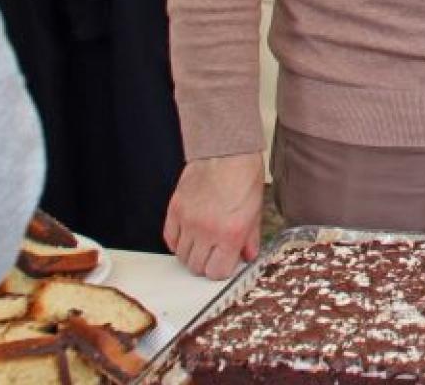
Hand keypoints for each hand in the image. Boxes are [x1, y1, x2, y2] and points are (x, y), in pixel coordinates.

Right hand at [164, 152, 264, 279]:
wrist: (227, 151)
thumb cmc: (244, 176)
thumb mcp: (255, 210)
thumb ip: (250, 238)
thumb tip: (247, 255)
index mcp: (231, 233)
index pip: (217, 272)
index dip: (221, 271)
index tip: (224, 263)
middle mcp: (207, 230)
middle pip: (197, 267)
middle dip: (206, 265)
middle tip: (214, 254)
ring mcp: (188, 220)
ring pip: (181, 256)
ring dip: (191, 254)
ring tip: (202, 243)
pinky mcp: (175, 209)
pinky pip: (169, 238)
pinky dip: (177, 242)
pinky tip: (188, 235)